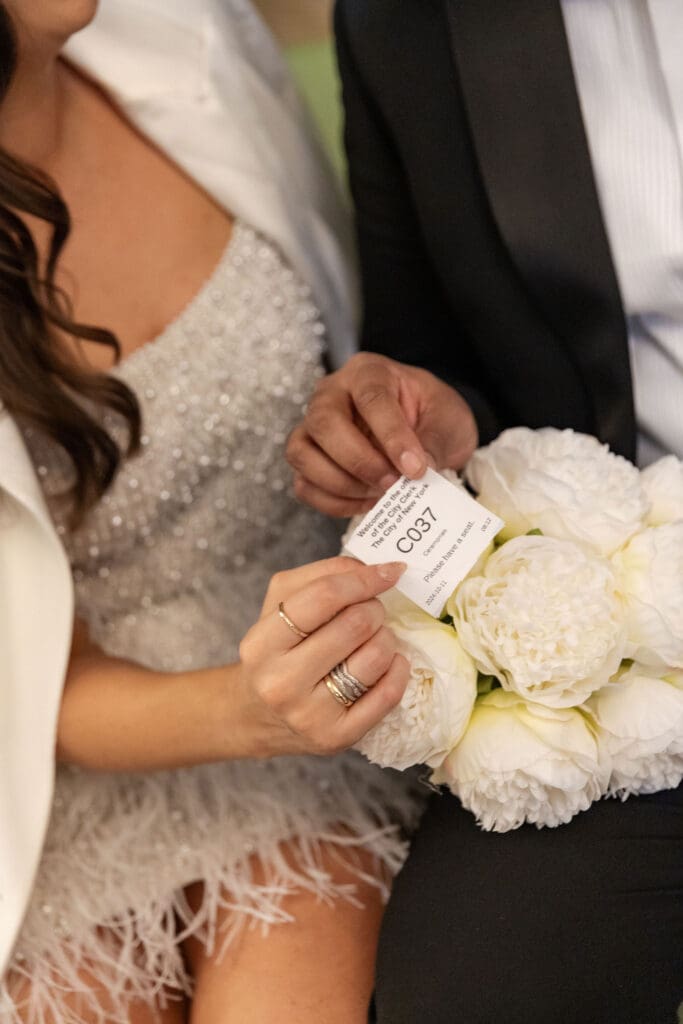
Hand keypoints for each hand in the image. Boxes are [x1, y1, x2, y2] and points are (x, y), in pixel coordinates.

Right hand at [237, 556, 409, 757]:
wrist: (256, 714)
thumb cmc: (277, 650)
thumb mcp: (281, 603)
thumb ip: (321, 575)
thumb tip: (373, 567)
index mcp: (262, 642)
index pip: (322, 597)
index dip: (363, 579)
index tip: (390, 571)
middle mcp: (280, 681)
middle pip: (354, 625)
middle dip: (374, 609)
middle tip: (372, 611)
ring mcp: (308, 714)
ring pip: (375, 658)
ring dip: (387, 638)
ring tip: (375, 638)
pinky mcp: (335, 738)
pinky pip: (387, 695)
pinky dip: (398, 670)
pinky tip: (391, 662)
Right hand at [286, 353, 477, 516]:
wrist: (425, 429)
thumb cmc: (432, 416)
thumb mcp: (447, 421)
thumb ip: (434, 443)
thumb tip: (415, 473)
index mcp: (369, 372)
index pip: (372, 398)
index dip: (392, 436)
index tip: (415, 468)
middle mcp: (332, 393)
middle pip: (324, 423)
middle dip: (359, 462)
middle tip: (392, 484)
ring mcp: (313, 426)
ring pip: (302, 453)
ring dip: (341, 484)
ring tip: (379, 494)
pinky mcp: (308, 458)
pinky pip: (304, 484)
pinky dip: (332, 502)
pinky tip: (366, 503)